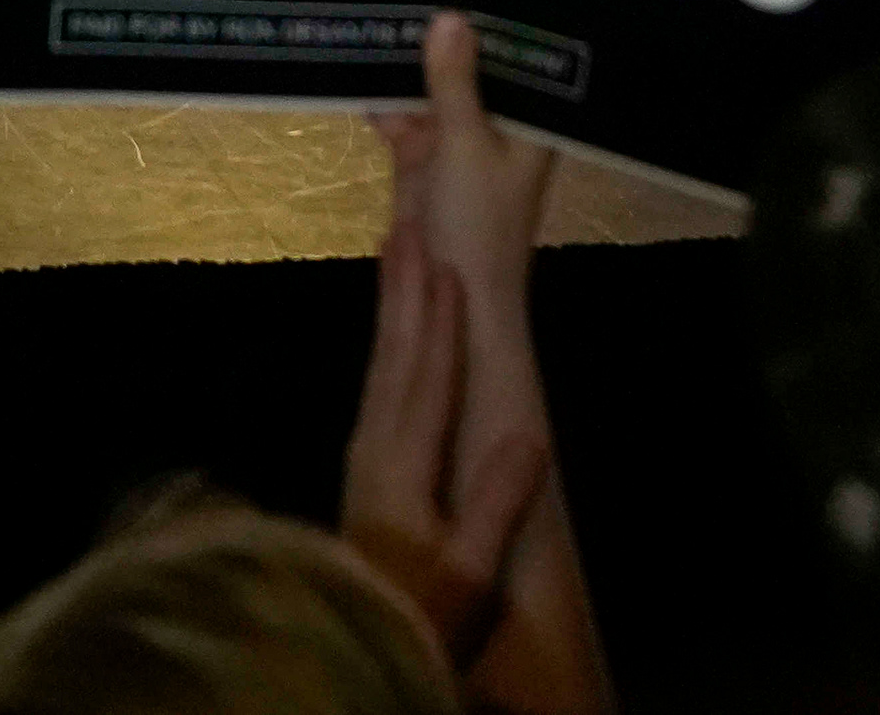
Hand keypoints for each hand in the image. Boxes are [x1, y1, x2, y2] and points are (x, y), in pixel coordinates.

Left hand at [342, 230, 546, 665]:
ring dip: (393, 311)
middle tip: (406, 228)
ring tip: (396, 258)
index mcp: (401, 467)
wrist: (348, 651)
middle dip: (404, 293)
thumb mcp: (466, 574)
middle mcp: (373, 451)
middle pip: (393, 357)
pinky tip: (397, 342)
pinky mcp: (364, 474)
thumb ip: (494, 506)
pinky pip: (378, 388)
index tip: (448, 268)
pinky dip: (390, 350)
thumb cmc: (419, 618)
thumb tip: (531, 437)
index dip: (441, 325)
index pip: (426, 380)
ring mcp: (363, 460)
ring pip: (380, 367)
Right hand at [376, 9, 555, 306]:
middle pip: (471, 65)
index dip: (495, 14)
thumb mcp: (465, 143)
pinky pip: (404, 118)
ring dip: (407, 62)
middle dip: (442, 32)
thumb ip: (455, 82)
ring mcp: (459, 139)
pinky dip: (383, 100)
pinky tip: (356, 63)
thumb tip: (449, 17)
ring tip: (378, 4)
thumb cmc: (479, 220)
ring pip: (433, 88)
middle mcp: (498, 121)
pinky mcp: (424, 159)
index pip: (518, 52)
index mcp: (530, 118)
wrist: (453, 299)